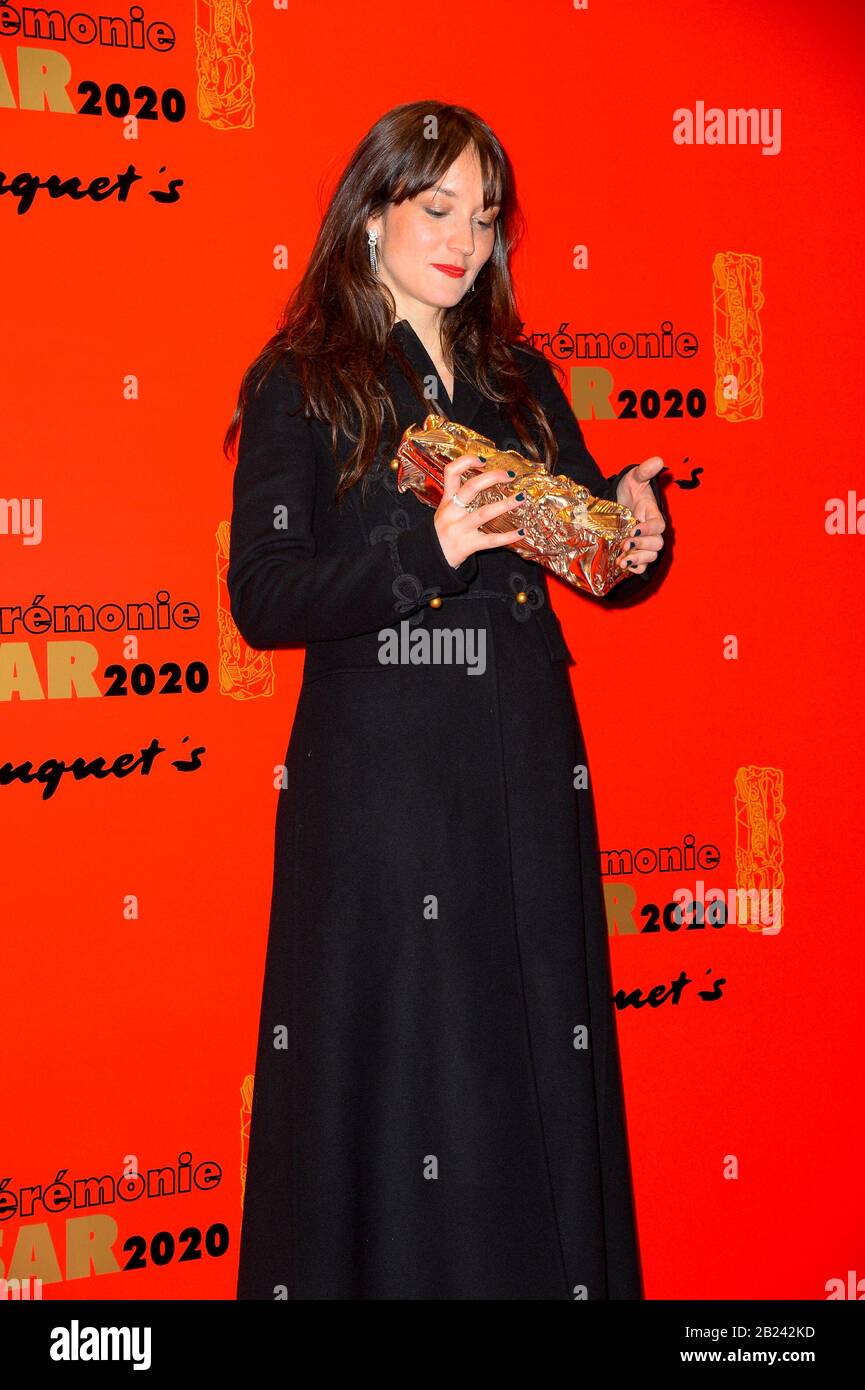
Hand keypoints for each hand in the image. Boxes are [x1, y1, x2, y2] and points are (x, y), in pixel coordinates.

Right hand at [433, 456, 528, 568]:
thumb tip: (483, 480)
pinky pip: (490, 540)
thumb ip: (457, 497)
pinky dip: (508, 536)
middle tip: (509, 475)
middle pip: (471, 488)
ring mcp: (459, 529)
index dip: (467, 462)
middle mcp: (452, 512)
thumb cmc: (440, 533)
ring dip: (505, 504)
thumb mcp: (443, 511)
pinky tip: (521, 532)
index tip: (483, 460)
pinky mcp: (467, 545)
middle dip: (492, 478)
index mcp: (447, 501)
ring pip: (484, 513)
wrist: (431, 559)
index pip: (451, 472)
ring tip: (521, 498)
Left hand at [614, 457, 666, 574]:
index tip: (634, 528)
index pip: (658, 526)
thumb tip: (658, 460)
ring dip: (638, 560)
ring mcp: (644, 543)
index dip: (649, 529)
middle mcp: (650, 532)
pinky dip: (636, 569)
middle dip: (642, 546)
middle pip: (656, 544)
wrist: (616, 501)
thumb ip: (644, 471)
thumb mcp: (634, 478)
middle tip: (625, 544)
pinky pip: (642, 566)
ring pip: (650, 557)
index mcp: (653, 515)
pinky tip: (624, 567)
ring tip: (622, 561)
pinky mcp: (635, 552)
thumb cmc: (629, 490)